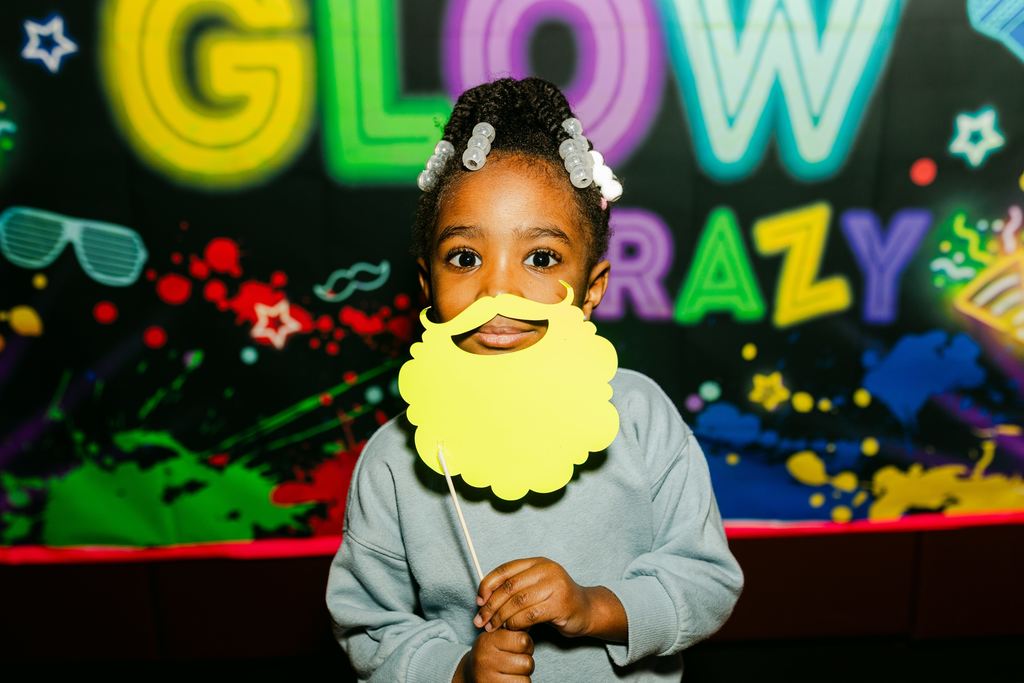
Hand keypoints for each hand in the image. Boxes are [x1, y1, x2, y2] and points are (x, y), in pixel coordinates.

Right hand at [453, 627, 533, 682]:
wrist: (470, 673)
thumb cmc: (490, 653)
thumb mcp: (496, 637)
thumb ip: (513, 631)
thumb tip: (532, 620)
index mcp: (488, 641)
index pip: (523, 640)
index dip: (527, 644)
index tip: (520, 647)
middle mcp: (486, 660)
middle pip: (527, 662)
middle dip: (526, 662)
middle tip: (516, 662)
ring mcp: (488, 678)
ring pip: (525, 679)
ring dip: (524, 677)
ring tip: (513, 672)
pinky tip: (510, 680)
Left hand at [473, 557, 625, 639]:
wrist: (587, 610)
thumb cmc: (556, 600)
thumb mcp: (535, 587)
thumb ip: (515, 588)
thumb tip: (482, 598)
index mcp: (537, 562)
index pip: (504, 570)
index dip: (487, 585)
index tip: (478, 602)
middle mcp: (546, 570)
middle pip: (509, 587)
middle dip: (491, 605)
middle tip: (481, 621)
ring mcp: (555, 586)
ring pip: (517, 602)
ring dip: (501, 617)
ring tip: (493, 627)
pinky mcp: (560, 604)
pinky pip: (530, 615)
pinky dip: (516, 623)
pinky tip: (511, 628)